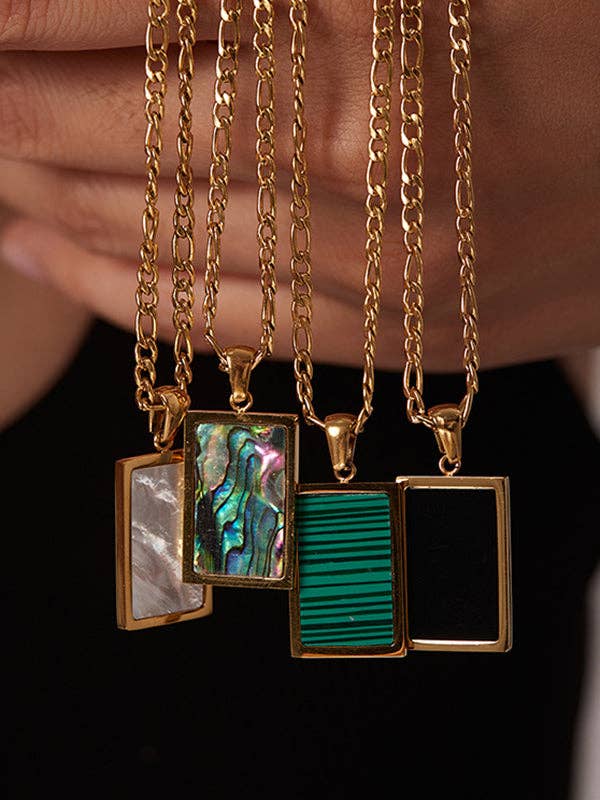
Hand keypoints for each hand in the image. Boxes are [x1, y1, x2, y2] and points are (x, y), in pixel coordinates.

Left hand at [0, 0, 598, 379]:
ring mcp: (371, 270)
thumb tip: (151, 4)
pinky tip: (48, 256)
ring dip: (42, 203)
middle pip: (120, 135)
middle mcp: (356, 158)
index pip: (130, 6)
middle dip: (11, 109)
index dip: (24, 11)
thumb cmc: (587, 31)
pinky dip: (113, 289)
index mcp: (379, 15)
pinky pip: (211, 322)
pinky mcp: (385, 337)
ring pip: (148, 243)